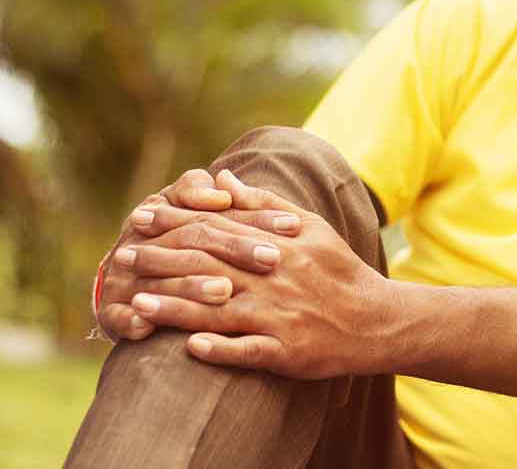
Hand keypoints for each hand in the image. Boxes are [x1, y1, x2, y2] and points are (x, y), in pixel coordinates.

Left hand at [115, 187, 395, 378]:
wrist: (376, 319)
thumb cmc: (338, 269)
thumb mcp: (309, 227)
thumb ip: (263, 203)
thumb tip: (222, 180)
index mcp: (278, 245)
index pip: (219, 229)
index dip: (177, 223)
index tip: (142, 218)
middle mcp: (275, 278)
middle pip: (212, 266)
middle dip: (165, 260)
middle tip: (124, 257)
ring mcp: (280, 316)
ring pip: (222, 310)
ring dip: (178, 308)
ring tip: (138, 304)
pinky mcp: (288, 351)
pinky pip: (251, 351)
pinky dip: (222, 349)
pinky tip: (190, 349)